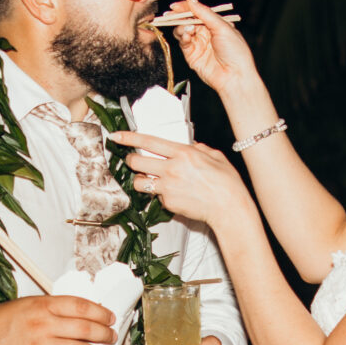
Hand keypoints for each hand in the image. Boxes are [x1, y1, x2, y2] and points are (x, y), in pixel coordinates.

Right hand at [0, 295, 115, 344]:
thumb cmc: (7, 320)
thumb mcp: (31, 304)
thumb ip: (56, 307)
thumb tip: (86, 313)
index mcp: (44, 305)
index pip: (81, 306)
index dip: (101, 312)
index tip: (109, 317)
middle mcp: (44, 324)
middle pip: (85, 329)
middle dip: (104, 334)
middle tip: (110, 336)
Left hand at [115, 132, 256, 233]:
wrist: (229, 208)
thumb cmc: (226, 183)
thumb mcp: (215, 157)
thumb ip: (199, 148)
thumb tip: (191, 146)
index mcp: (183, 153)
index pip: (148, 142)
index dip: (129, 138)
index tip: (116, 136)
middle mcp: (171, 169)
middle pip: (136, 162)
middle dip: (131, 160)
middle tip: (133, 160)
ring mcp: (167, 188)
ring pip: (139, 182)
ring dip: (140, 180)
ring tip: (149, 180)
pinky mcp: (167, 203)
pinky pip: (155, 196)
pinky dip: (160, 194)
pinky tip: (174, 194)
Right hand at [162, 0, 264, 103]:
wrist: (235, 76)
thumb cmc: (235, 51)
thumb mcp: (221, 26)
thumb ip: (204, 12)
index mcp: (215, 24)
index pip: (197, 11)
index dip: (186, 7)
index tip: (176, 6)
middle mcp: (206, 33)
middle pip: (187, 20)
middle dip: (179, 16)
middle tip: (171, 14)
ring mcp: (198, 44)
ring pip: (182, 30)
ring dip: (181, 27)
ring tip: (186, 29)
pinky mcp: (192, 55)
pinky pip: (183, 42)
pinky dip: (182, 37)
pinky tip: (187, 36)